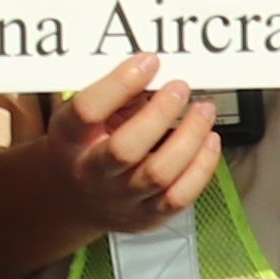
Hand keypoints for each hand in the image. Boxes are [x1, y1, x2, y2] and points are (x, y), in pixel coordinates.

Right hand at [44, 58, 223, 237]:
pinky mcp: (147, 217)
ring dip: (190, 136)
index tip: (149, 62)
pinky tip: (209, 140)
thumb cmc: (88, 144)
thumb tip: (157, 68)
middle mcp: (91, 173)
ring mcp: (119, 199)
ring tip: (204, 109)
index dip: (120, 83)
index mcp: (70, 139)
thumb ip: (118, 93)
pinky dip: (202, 165)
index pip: (87, 111)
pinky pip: (180, 196)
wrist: (77, 198)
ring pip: (160, 173)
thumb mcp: (90, 114)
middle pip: (126, 148)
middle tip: (180, 87)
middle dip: (160, 112)